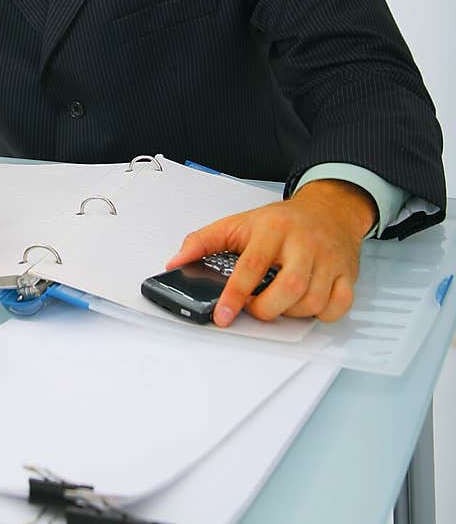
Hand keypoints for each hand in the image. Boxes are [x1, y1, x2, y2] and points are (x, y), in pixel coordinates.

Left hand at [166, 179, 376, 326]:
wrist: (329, 208)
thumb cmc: (282, 221)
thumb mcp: (239, 223)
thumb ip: (204, 241)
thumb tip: (176, 261)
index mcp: (273, 229)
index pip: (251, 266)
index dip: (235, 295)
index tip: (223, 315)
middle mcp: (304, 244)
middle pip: (289, 289)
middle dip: (266, 309)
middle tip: (255, 307)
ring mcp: (328, 259)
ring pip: (313, 301)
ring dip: (290, 313)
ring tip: (277, 302)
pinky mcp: (347, 273)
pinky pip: (338, 306)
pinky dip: (320, 315)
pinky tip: (306, 304)